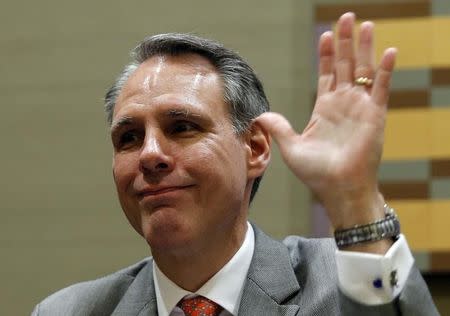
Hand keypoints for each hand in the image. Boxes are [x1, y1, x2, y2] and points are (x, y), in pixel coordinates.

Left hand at [257, 12, 395, 233]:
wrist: (339, 189)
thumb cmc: (317, 173)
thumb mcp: (292, 147)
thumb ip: (278, 128)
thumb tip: (259, 115)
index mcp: (325, 108)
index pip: (327, 73)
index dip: (327, 54)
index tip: (324, 35)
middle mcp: (344, 103)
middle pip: (346, 65)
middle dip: (345, 41)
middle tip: (346, 17)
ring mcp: (361, 108)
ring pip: (364, 70)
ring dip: (364, 47)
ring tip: (364, 24)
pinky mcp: (375, 115)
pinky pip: (382, 88)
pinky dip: (386, 70)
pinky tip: (389, 51)